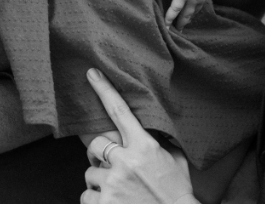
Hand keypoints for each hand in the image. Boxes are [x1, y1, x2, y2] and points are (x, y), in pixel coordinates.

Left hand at [82, 69, 195, 203]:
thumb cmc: (178, 194)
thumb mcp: (176, 162)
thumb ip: (162, 144)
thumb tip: (158, 128)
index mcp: (144, 147)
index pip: (120, 112)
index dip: (104, 90)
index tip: (91, 73)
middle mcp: (126, 162)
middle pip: (96, 145)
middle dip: (98, 156)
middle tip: (110, 168)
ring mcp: (113, 183)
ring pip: (90, 174)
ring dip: (101, 183)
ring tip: (120, 193)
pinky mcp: (104, 203)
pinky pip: (87, 196)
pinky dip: (96, 201)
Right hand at [167, 0, 215, 29]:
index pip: (201, 2)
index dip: (196, 8)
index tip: (192, 13)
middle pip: (194, 10)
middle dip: (189, 18)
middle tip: (185, 26)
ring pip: (186, 13)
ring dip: (182, 22)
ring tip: (178, 30)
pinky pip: (175, 9)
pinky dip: (170, 17)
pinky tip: (166, 25)